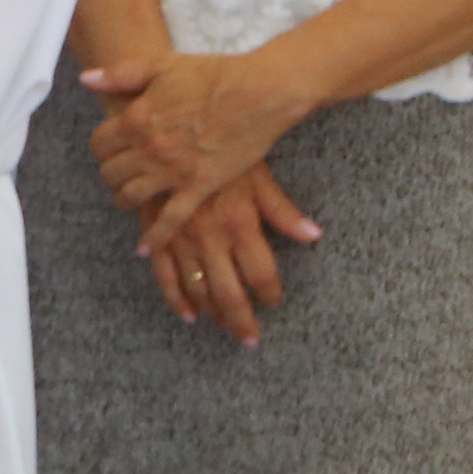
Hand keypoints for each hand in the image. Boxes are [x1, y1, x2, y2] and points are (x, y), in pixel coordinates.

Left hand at [84, 47, 305, 236]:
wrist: (260, 91)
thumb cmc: (214, 74)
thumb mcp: (161, 65)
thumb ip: (120, 74)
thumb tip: (87, 79)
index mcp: (136, 118)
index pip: (99, 144)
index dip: (100, 149)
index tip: (108, 151)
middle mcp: (149, 148)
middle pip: (110, 173)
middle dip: (110, 175)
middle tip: (118, 175)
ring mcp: (173, 170)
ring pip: (131, 196)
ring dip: (124, 200)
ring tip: (128, 199)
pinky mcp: (200, 185)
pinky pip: (170, 218)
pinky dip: (155, 235)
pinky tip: (145, 247)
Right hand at [140, 160, 320, 345]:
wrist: (170, 135)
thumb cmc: (220, 151)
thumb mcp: (258, 177)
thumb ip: (283, 211)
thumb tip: (313, 235)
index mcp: (240, 224)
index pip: (261, 273)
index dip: (269, 293)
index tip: (274, 301)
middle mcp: (211, 238)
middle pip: (230, 293)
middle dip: (242, 320)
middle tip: (250, 338)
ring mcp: (182, 240)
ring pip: (199, 290)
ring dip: (213, 313)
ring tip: (225, 327)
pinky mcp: (159, 236)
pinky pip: (165, 277)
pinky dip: (176, 299)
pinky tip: (188, 314)